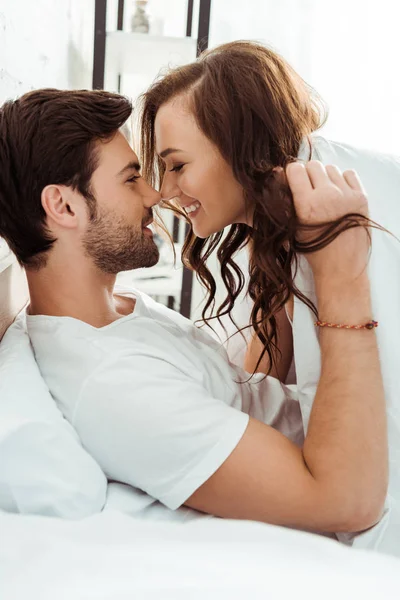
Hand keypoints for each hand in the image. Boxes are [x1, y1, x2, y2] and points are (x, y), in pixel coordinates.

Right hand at [285, 161, 369, 281]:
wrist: (342, 265)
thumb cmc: (314, 249)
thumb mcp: (292, 227)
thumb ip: (285, 202)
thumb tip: (277, 174)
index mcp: (306, 205)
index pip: (294, 169)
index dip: (292, 174)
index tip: (293, 182)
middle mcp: (327, 196)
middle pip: (312, 165)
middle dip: (308, 174)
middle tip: (309, 189)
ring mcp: (347, 195)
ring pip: (330, 168)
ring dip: (325, 177)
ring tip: (324, 193)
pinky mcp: (362, 197)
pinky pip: (349, 173)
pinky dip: (342, 180)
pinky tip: (338, 194)